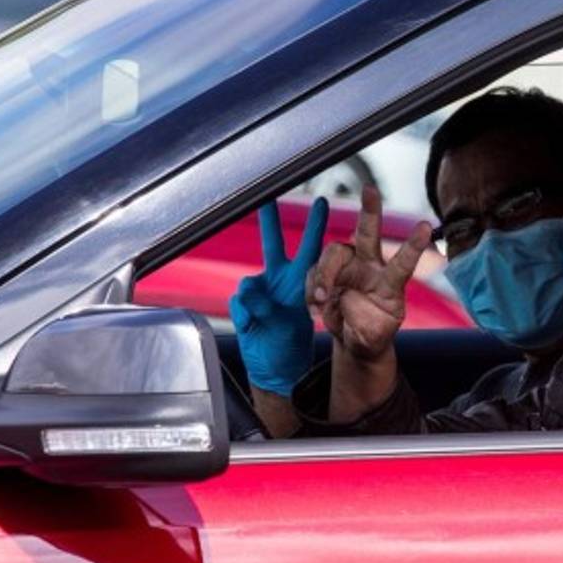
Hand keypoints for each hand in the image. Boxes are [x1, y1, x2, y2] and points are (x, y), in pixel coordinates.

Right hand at [228, 198, 327, 395]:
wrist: (275, 367)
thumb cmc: (292, 343)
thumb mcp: (297, 324)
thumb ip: (278, 307)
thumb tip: (252, 295)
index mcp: (301, 282)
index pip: (310, 248)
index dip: (315, 226)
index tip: (322, 201)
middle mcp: (279, 280)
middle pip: (273, 244)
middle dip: (270, 220)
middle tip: (268, 195)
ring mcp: (259, 292)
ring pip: (249, 282)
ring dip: (256, 302)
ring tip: (263, 320)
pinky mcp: (242, 305)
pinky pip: (240, 303)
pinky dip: (246, 316)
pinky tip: (253, 325)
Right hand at [307, 185, 431, 363]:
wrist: (355, 338)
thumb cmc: (372, 334)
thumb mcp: (375, 338)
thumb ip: (364, 322)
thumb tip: (347, 298)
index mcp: (390, 283)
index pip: (403, 263)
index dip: (413, 246)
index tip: (426, 226)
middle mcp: (370, 267)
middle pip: (368, 234)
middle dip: (370, 211)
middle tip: (370, 190)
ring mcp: (347, 267)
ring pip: (332, 252)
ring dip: (323, 274)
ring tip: (321, 300)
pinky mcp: (327, 273)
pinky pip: (313, 272)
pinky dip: (310, 290)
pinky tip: (316, 308)